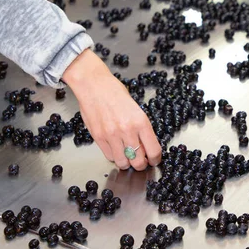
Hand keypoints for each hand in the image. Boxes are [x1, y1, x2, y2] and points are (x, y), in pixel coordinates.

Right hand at [63, 50, 161, 170]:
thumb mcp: (136, 109)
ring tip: (126, 155)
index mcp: (141, 121)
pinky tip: (115, 148)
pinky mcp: (98, 138)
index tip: (154, 159)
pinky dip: (114, 156)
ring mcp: (112, 135)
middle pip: (138, 162)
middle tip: (140, 160)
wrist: (93, 85)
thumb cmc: (115, 92)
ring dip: (126, 162)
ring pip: (123, 163)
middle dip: (141, 164)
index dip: (155, 159)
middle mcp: (127, 130)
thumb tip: (145, 146)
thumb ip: (141, 128)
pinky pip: (109, 156)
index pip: (153, 151)